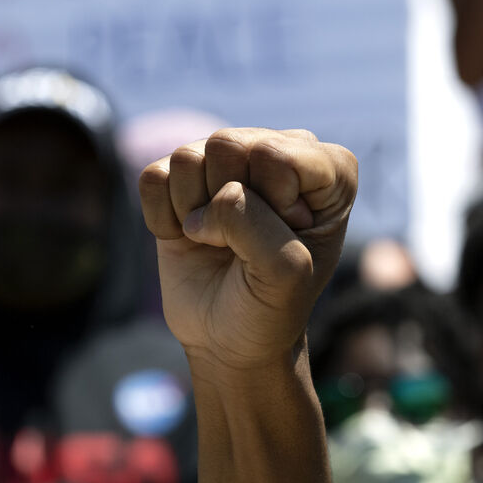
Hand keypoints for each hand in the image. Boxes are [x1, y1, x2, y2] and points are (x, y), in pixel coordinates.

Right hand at [139, 128, 357, 371]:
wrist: (229, 339)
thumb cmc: (271, 306)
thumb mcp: (285, 274)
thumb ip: (255, 225)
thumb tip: (210, 202)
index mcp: (329, 169)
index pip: (276, 155)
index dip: (273, 206)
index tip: (285, 242)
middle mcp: (278, 150)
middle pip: (227, 144)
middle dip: (227, 205)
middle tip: (243, 245)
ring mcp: (226, 161)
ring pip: (188, 157)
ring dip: (194, 215)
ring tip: (216, 243)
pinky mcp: (179, 177)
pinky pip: (154, 177)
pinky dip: (163, 219)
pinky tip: (189, 239)